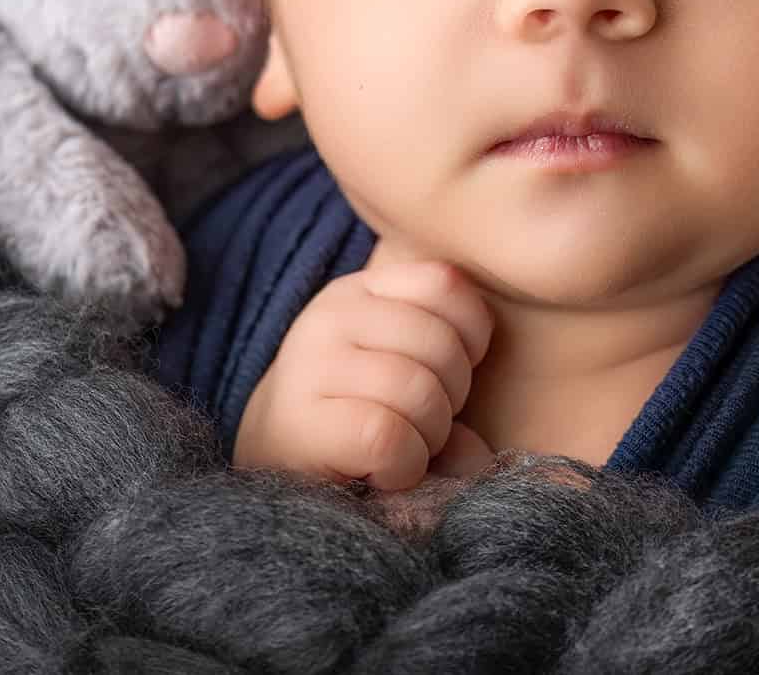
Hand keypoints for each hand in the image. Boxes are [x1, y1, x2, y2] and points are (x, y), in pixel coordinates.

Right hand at [235, 258, 497, 490]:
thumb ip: (452, 365)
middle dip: (451, 397)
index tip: (448, 376)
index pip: (446, 285)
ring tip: (404, 450)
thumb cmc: (358, 420)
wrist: (273, 470)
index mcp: (362, 292)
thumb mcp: (402, 371)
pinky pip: (388, 435)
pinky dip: (405, 465)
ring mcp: (310, 365)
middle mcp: (331, 317)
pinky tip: (386, 473)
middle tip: (423, 427)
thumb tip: (485, 434)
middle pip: (440, 343)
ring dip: (430, 436)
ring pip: (417, 389)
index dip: (470, 337)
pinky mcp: (301, 422)